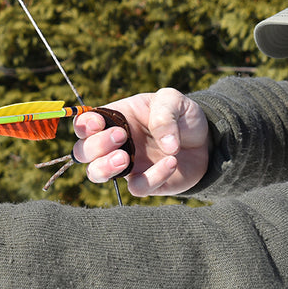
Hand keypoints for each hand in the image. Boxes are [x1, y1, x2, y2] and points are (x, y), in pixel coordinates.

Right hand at [73, 88, 208, 196]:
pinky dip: (153, 177)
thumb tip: (165, 145)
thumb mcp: (173, 101)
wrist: (205, 140)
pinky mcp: (145, 183)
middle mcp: (113, 144)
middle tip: (121, 136)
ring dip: (104, 168)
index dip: (83, 125)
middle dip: (95, 146)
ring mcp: (126, 166)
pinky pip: (137, 187)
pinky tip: (171, 162)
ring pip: (96, 174)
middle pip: (82, 152)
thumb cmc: (181, 116)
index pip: (83, 124)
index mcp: (114, 119)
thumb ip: (164, 114)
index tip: (98, 123)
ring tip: (124, 159)